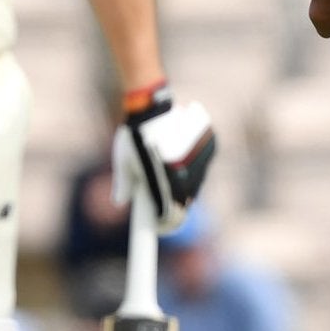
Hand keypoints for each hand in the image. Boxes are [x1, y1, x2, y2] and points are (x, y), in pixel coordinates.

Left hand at [112, 83, 216, 233]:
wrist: (151, 102)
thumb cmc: (133, 133)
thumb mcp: (123, 160)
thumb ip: (123, 184)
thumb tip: (120, 204)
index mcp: (165, 182)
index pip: (171, 218)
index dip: (165, 226)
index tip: (158, 228)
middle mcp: (187, 174)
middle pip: (186, 203)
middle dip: (173, 207)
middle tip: (159, 205)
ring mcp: (201, 160)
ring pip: (195, 185)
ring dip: (183, 187)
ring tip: (165, 172)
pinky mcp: (210, 147)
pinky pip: (202, 166)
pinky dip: (193, 167)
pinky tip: (177, 155)